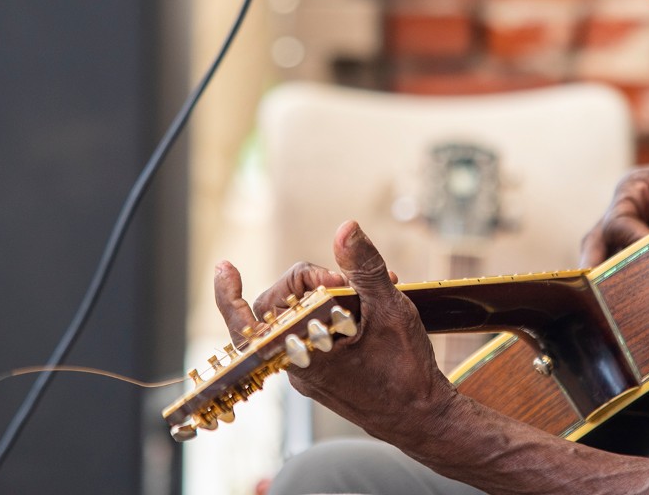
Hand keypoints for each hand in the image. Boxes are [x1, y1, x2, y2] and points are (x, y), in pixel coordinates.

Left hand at [213, 222, 454, 442]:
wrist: (424, 419)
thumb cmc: (406, 371)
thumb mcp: (389, 308)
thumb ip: (363, 267)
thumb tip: (345, 229)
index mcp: (302, 353)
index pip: (245, 324)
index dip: (228, 295)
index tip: (225, 266)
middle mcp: (298, 366)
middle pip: (280, 308)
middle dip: (307, 281)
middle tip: (343, 277)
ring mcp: (310, 373)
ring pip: (302, 319)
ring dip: (330, 296)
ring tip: (374, 289)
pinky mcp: (324, 376)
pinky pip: (316, 335)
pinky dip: (336, 314)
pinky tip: (370, 305)